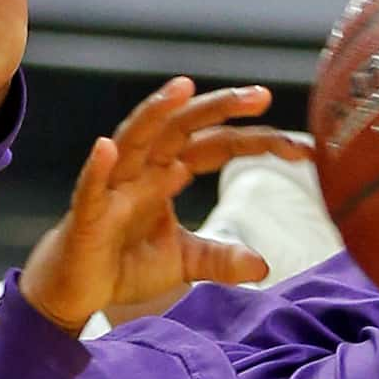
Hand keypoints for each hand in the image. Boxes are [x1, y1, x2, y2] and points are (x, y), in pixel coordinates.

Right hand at [22, 79, 310, 331]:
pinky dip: (99, 167)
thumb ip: (220, 258)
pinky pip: (92, 187)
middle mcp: (142, 171)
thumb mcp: (183, 262)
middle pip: (181, 128)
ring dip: (155, 112)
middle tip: (260, 95)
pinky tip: (108, 147)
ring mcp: (112, 188)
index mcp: (167, 174)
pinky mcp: (87, 215)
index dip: (256, 142)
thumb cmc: (123, 263)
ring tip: (182, 88)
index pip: (216, 146)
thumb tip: (264, 265)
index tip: (301, 148)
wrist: (76, 290)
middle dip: (218, 108)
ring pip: (134, 140)